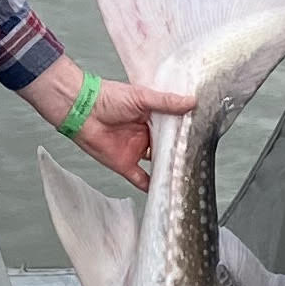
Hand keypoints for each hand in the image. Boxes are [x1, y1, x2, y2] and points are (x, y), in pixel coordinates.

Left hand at [24, 55, 189, 191]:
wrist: (82, 110)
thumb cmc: (108, 97)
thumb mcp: (143, 97)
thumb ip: (167, 103)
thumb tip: (192, 102)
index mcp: (150, 117)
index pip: (173, 127)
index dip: (185, 132)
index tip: (202, 136)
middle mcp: (145, 135)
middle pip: (167, 147)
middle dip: (179, 152)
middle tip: (199, 157)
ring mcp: (135, 150)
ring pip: (157, 163)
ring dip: (168, 168)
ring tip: (187, 173)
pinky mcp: (124, 164)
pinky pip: (140, 178)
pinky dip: (151, 185)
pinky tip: (164, 188)